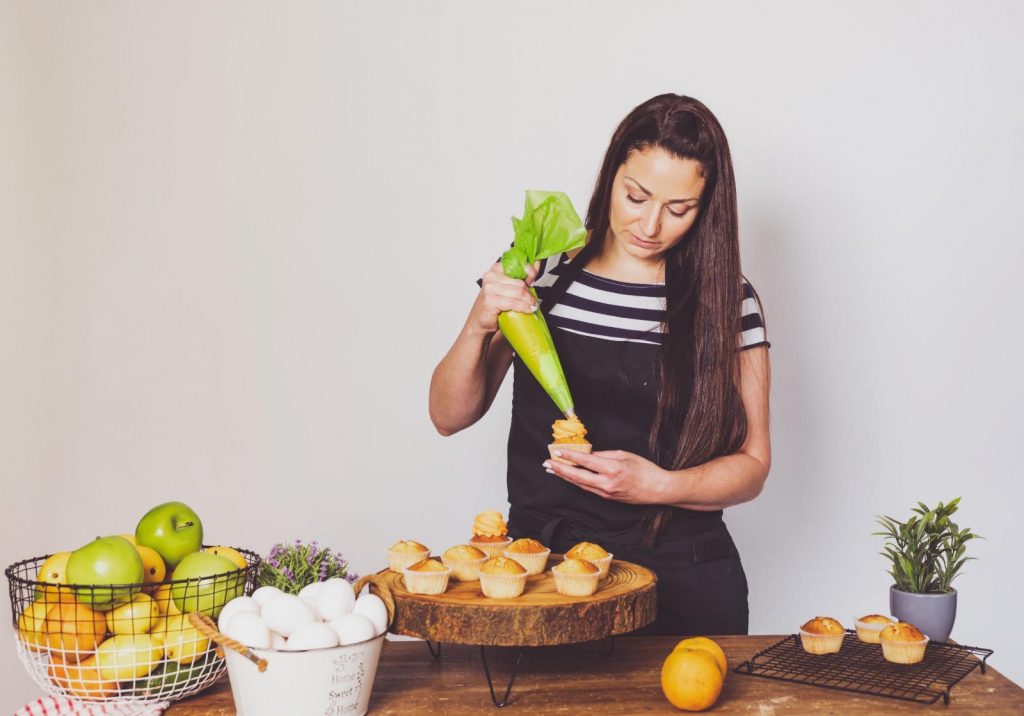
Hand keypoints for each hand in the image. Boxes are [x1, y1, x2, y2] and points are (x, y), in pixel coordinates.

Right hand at [467, 261, 539, 334]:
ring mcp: (489, 288)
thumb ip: (521, 278)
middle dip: (529, 293)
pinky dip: (523, 308)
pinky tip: (527, 310)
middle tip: (533, 301)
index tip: (533, 282)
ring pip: (518, 292)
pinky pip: (513, 303)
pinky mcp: (490, 301)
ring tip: (532, 306)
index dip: (530, 272)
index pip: (518, 264)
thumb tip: (536, 267)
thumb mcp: (509, 288)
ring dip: (528, 302)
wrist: (480, 321)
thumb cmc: (494, 305)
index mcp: (496, 269)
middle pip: (520, 282)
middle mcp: (491, 276)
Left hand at [543, 449, 667, 504]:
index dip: (570, 456)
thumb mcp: (625, 455)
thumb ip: (604, 455)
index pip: (586, 461)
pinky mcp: (608, 498)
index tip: (557, 451)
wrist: (658, 490)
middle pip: (578, 477)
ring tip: (553, 470)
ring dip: (565, 477)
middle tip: (546, 463)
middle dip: (560, 470)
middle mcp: (607, 483)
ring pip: (581, 485)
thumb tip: (588, 454)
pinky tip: (570, 477)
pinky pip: (589, 489)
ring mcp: (606, 493)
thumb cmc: (645, 469)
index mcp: (613, 469)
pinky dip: (577, 482)